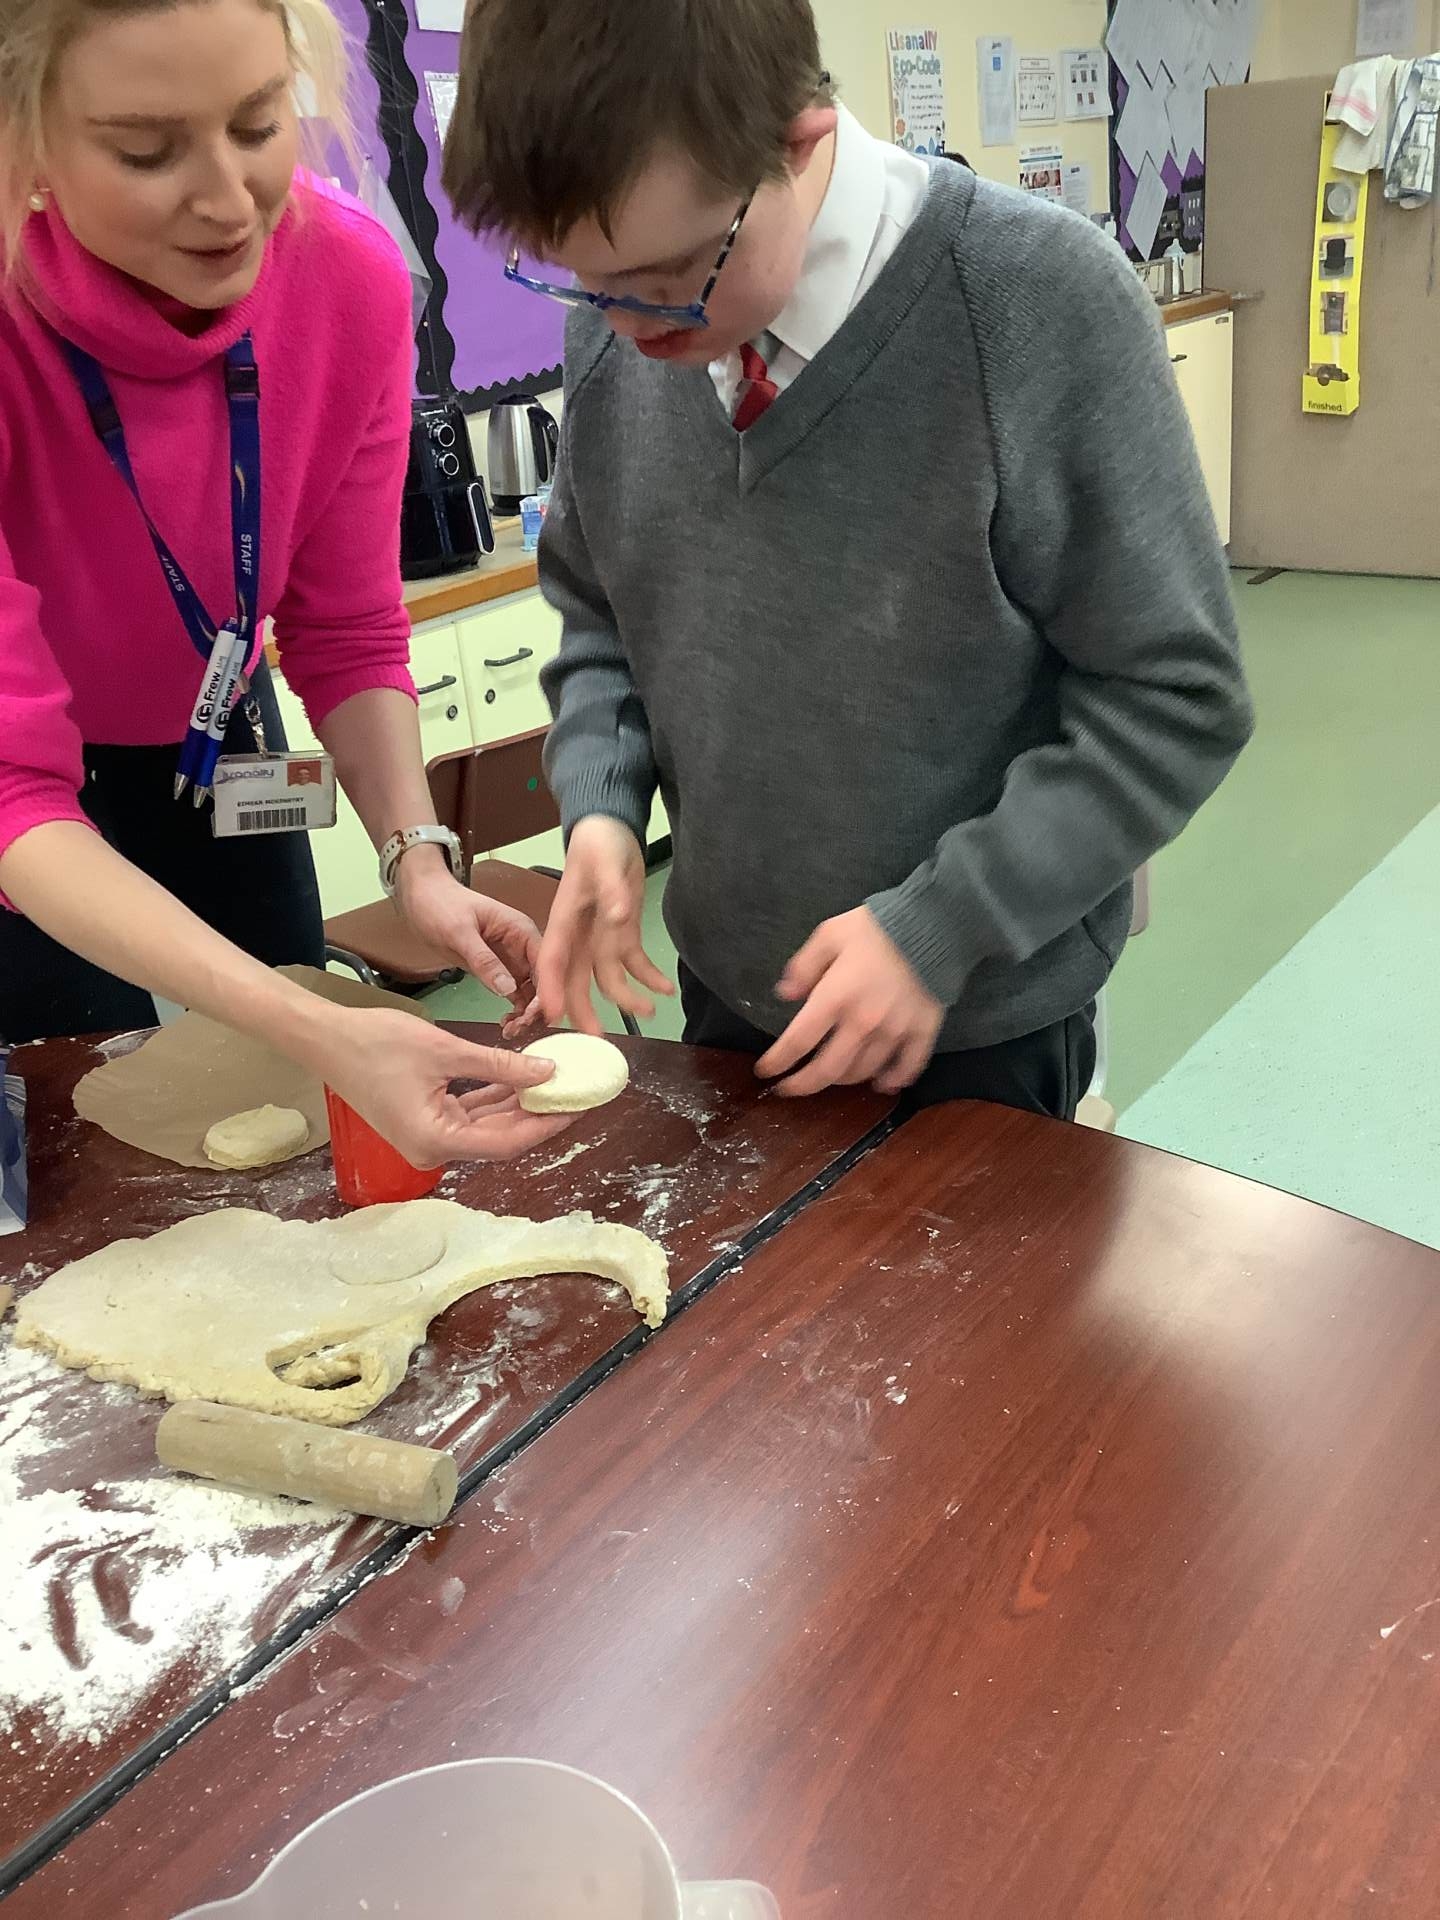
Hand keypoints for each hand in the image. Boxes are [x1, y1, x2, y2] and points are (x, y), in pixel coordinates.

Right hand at [310, 1006, 573, 1167]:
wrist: (323, 1037)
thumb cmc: (376, 1042)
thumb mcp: (446, 1051)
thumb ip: (501, 1065)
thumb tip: (549, 1072)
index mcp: (436, 1141)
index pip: (507, 1142)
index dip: (546, 1125)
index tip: (578, 1107)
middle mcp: (432, 1150)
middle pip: (500, 1138)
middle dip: (539, 1116)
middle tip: (577, 1094)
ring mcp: (427, 1138)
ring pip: (486, 1126)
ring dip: (519, 1106)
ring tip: (558, 1084)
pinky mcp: (423, 1122)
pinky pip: (468, 1115)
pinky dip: (494, 1099)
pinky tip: (523, 1080)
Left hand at [394, 852, 540, 1023]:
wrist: (422, 898)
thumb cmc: (441, 905)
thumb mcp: (459, 932)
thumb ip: (484, 960)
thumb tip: (509, 989)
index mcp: (521, 930)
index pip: (546, 964)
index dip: (547, 991)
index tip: (535, 1017)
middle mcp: (523, 946)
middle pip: (543, 982)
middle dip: (536, 1008)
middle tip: (519, 1030)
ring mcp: (512, 959)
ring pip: (531, 992)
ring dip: (526, 1014)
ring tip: (510, 1032)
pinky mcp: (498, 970)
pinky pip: (514, 994)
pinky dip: (514, 1010)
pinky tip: (506, 1025)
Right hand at [535, 816, 673, 1034]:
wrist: (611, 829)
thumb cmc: (598, 842)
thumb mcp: (604, 860)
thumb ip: (610, 889)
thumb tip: (618, 918)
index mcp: (564, 920)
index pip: (553, 962)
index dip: (551, 990)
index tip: (553, 1017)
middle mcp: (579, 936)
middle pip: (576, 980)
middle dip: (584, 1010)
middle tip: (598, 1039)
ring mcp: (601, 937)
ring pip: (607, 978)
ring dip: (626, 998)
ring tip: (650, 1011)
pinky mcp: (622, 933)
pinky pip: (633, 963)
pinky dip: (649, 978)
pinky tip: (666, 989)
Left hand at [757, 907, 943, 1098]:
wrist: (933, 923)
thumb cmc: (876, 927)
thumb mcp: (829, 934)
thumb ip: (804, 966)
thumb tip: (785, 994)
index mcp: (834, 998)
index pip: (797, 1042)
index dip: (777, 1062)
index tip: (764, 1070)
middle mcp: (862, 1023)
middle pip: (827, 1070)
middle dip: (802, 1085)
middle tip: (788, 1089)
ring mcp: (894, 1032)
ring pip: (863, 1072)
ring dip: (843, 1080)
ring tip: (832, 1077)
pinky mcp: (923, 1032)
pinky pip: (908, 1068)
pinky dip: (892, 1081)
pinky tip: (882, 1083)